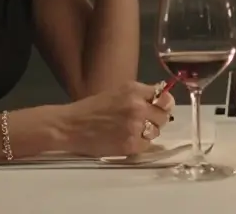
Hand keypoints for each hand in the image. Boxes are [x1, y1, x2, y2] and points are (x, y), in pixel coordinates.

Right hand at [52, 81, 174, 156]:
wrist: (71, 126)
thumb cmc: (93, 107)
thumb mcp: (118, 92)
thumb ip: (140, 94)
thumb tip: (163, 99)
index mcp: (134, 90)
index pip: (164, 98)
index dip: (164, 103)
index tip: (160, 107)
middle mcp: (138, 107)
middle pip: (164, 116)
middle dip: (156, 118)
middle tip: (143, 121)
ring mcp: (135, 127)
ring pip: (156, 131)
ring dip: (148, 131)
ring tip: (131, 130)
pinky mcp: (130, 145)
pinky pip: (147, 145)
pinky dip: (140, 143)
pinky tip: (126, 139)